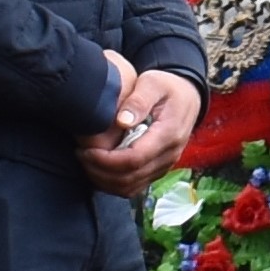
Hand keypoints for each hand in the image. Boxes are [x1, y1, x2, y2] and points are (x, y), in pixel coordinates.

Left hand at [82, 61, 198, 186]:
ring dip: (104, 180)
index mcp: (168, 134)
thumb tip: (122, 121)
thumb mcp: (153, 83)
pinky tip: (99, 170)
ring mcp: (165, 165)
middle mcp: (169, 155)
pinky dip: (113, 184)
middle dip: (100, 171)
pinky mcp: (158, 170)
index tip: (86, 150)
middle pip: (130, 178)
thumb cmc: (167, 87)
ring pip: (131, 187)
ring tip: (87, 162)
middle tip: (81, 154)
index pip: (134, 159)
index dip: (106, 160)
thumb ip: (138, 100)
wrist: (188, 97)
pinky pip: (134, 187)